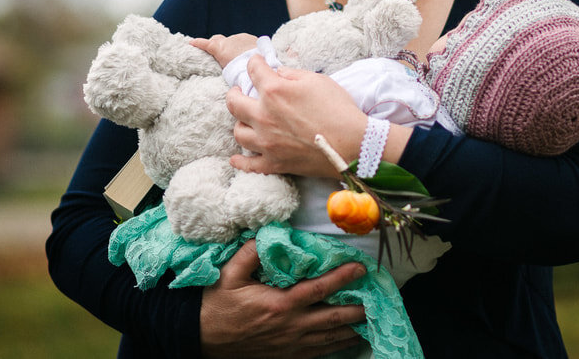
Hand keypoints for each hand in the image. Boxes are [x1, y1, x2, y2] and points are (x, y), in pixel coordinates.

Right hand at [192, 34, 258, 67]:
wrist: (261, 64)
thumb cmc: (243, 73)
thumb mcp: (228, 72)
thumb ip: (223, 66)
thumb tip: (221, 72)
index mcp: (221, 48)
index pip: (206, 43)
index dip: (198, 43)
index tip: (191, 42)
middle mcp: (229, 40)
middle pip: (218, 39)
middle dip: (215, 44)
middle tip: (214, 52)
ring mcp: (240, 37)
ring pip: (232, 40)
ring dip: (231, 46)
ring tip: (234, 56)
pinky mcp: (250, 38)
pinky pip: (243, 40)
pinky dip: (241, 45)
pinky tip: (246, 52)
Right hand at [200, 240, 366, 358]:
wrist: (201, 339)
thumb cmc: (216, 304)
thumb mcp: (229, 274)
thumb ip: (251, 252)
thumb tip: (271, 232)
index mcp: (280, 304)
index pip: (319, 289)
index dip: (342, 278)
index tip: (360, 268)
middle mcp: (291, 327)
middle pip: (333, 318)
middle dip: (358, 308)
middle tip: (377, 298)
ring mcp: (290, 345)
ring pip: (330, 338)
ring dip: (352, 329)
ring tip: (372, 319)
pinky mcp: (287, 356)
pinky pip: (319, 352)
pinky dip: (338, 346)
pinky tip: (350, 340)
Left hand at [225, 54, 366, 177]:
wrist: (352, 144)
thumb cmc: (338, 109)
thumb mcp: (317, 80)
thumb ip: (292, 74)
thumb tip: (278, 73)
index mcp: (274, 91)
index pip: (254, 70)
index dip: (255, 63)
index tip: (257, 63)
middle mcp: (263, 116)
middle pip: (234, 103)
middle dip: (235, 93)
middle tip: (240, 92)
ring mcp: (266, 142)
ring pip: (238, 132)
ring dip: (240, 123)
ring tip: (247, 120)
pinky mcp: (274, 163)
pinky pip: (249, 164)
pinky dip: (240, 161)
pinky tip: (236, 158)